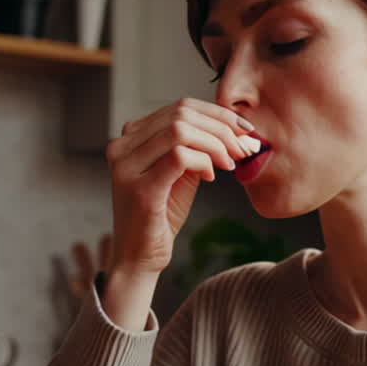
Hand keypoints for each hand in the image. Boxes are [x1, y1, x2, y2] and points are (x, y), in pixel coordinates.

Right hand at [105, 98, 257, 277]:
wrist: (138, 258)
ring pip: (181, 130)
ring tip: (230, 163)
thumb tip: (232, 128)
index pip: (179, 107)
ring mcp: (127, 166)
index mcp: (131, 138)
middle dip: (222, 128)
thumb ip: (196, 148)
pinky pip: (180, 156)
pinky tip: (211, 176)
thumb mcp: (181, 174)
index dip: (217, 114)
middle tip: (244, 148)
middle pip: (181, 113)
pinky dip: (204, 161)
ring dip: (216, 143)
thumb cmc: (160, 217)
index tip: (244, 130)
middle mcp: (122, 147)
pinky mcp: (139, 188)